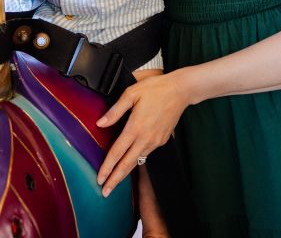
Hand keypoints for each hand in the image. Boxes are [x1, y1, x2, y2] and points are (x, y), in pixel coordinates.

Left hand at [96, 72, 188, 196]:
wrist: (180, 91)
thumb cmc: (155, 89)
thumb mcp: (131, 93)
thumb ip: (115, 111)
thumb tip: (100, 123)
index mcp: (135, 127)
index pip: (117, 152)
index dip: (107, 167)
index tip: (99, 179)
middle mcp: (145, 138)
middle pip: (127, 164)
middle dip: (115, 180)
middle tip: (105, 192)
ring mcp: (155, 141)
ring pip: (137, 161)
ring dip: (125, 171)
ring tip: (115, 179)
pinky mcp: (162, 140)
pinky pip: (147, 153)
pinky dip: (137, 159)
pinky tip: (131, 159)